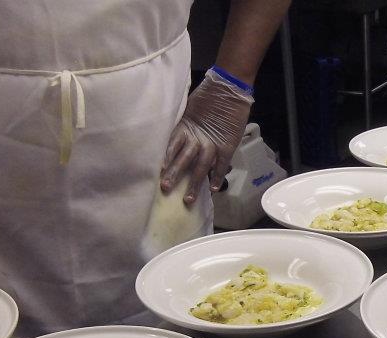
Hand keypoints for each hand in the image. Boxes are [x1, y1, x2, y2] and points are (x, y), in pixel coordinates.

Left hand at [161, 70, 253, 204]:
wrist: (229, 89)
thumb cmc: (208, 95)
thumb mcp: (188, 107)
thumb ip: (181, 122)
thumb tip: (170, 134)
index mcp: (185, 127)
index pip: (171, 145)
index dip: (165, 158)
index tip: (157, 171)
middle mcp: (196, 137)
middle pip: (183, 159)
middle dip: (175, 174)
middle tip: (165, 188)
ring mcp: (212, 143)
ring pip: (200, 166)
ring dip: (194, 183)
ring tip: (188, 199)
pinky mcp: (226, 145)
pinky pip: (221, 164)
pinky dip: (217, 176)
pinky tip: (212, 189)